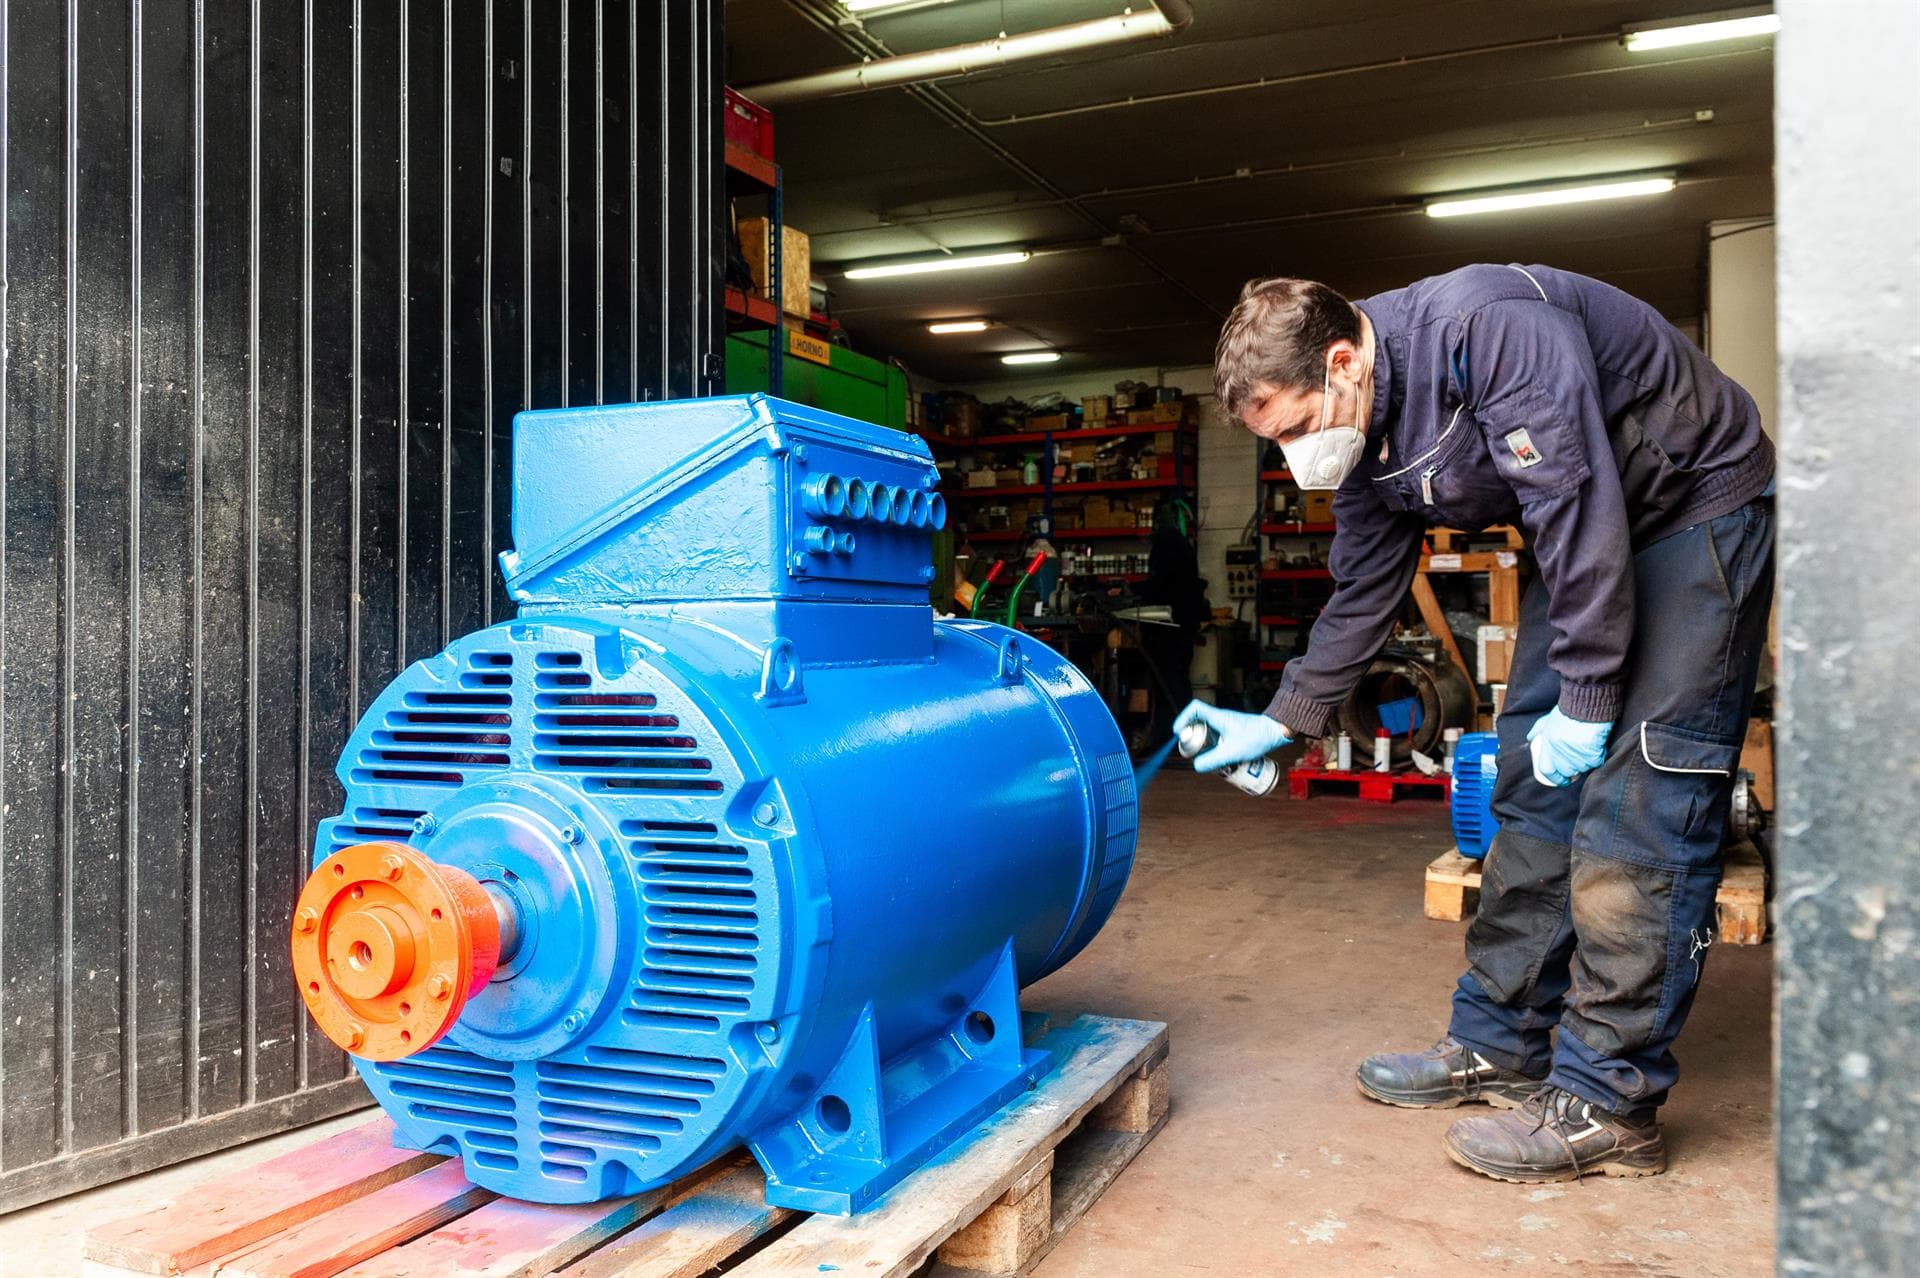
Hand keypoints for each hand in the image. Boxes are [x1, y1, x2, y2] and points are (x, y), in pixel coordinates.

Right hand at [1173, 701, 1291, 772]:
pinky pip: (1217, 738)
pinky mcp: (1233, 732)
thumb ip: (1213, 760)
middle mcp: (1220, 718)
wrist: (1276, 732)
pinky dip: (1215, 748)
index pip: (1194, 708)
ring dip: (1204, 745)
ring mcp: (1227, 725)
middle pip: (1197, 723)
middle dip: (1193, 739)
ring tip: (1208, 759)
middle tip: (1194, 752)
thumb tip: (1196, 766)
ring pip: (1208, 733)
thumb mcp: (1233, 752)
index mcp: (1217, 717)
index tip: (1179, 733)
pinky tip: (1222, 760)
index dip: (1183, 718)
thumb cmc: (1257, 737)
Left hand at [1526, 707, 1611, 786]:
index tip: (1561, 779)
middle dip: (1572, 769)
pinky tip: (1595, 745)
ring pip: (1582, 768)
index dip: (1554, 778)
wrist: (1586, 703)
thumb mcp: (1547, 720)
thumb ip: (1537, 731)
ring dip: (1584, 762)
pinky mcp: (1593, 754)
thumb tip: (1530, 739)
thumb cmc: (1567, 710)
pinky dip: (1596, 756)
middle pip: (1567, 772)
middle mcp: (1561, 753)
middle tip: (1577, 759)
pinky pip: (1595, 762)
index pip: (1547, 770)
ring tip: (1585, 746)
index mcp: (1548, 746)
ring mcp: (1577, 754)